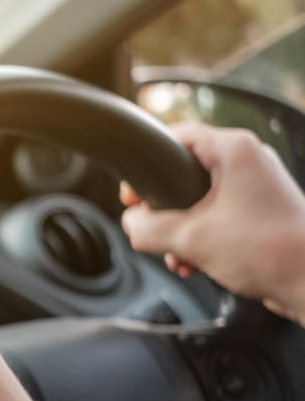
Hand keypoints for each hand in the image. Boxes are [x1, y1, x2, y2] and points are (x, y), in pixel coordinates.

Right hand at [121, 123, 304, 322]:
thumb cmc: (270, 253)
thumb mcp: (189, 239)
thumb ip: (148, 229)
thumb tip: (131, 224)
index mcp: (235, 150)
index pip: (175, 137)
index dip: (146, 167)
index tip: (133, 195)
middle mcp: (249, 161)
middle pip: (184, 174)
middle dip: (163, 211)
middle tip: (151, 228)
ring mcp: (257, 186)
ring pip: (199, 200)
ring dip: (180, 231)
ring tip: (178, 256)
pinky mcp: (261, 210)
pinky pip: (217, 215)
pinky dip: (200, 237)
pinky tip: (195, 263)